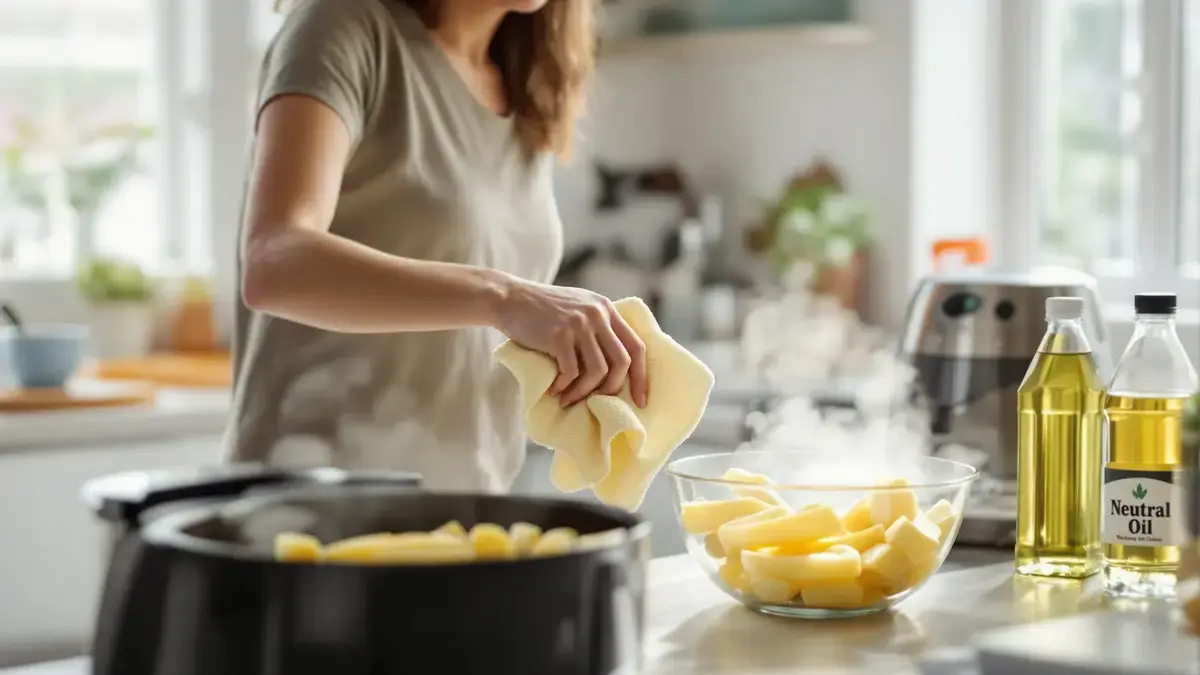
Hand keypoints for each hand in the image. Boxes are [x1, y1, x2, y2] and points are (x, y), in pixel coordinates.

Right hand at [493, 279, 647, 407]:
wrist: (508, 298)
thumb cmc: (541, 312)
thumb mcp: (578, 309)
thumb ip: (597, 329)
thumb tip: (613, 372)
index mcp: (606, 309)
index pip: (636, 346)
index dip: (642, 376)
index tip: (641, 400)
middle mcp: (597, 314)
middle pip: (622, 362)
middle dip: (613, 389)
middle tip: (600, 404)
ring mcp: (579, 324)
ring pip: (598, 371)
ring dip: (584, 392)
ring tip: (570, 399)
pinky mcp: (559, 335)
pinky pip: (571, 372)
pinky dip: (564, 387)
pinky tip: (554, 390)